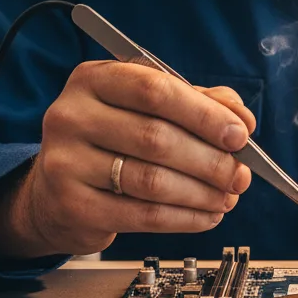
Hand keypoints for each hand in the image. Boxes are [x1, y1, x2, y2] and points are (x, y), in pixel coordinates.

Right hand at [0, 61, 254, 259]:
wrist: (55, 190)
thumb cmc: (115, 138)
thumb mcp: (151, 106)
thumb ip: (199, 102)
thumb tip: (242, 120)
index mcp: (94, 78)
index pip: (155, 89)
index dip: (204, 114)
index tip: (241, 134)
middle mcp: (71, 115)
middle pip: (156, 138)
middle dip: (210, 160)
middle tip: (241, 175)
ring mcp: (65, 162)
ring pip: (151, 181)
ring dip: (201, 193)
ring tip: (227, 197)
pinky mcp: (71, 206)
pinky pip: (141, 215)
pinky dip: (184, 218)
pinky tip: (206, 215)